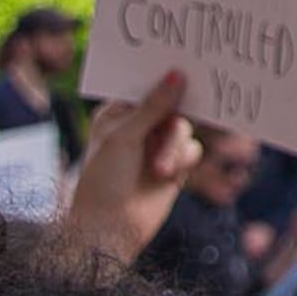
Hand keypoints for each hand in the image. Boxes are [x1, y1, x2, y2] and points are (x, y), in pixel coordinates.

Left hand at [62, 69, 201, 262]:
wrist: (109, 229)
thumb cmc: (103, 180)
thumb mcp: (124, 137)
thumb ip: (153, 106)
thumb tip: (176, 75)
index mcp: (118, 115)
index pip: (145, 88)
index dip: (163, 78)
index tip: (185, 66)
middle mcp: (139, 128)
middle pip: (172, 105)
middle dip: (175, 113)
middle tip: (192, 102)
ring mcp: (157, 147)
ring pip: (183, 129)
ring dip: (173, 147)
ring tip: (159, 169)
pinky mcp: (174, 167)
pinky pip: (192, 150)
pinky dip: (182, 160)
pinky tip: (167, 175)